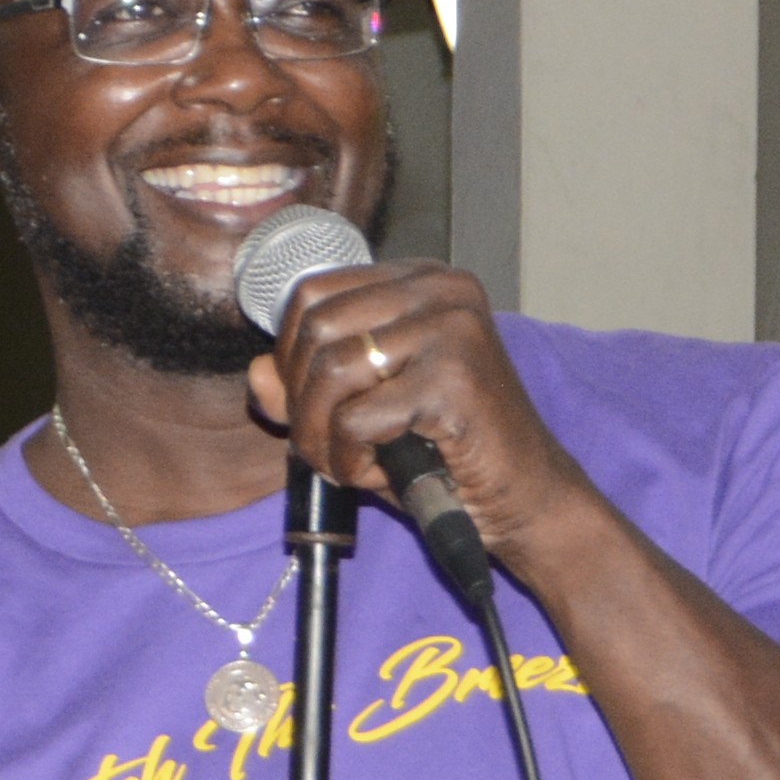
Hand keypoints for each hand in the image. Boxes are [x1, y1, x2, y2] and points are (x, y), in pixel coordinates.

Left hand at [253, 257, 611, 596]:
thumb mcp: (362, 413)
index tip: (309, 407)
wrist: (522, 498)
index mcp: (419, 281)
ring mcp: (452, 328)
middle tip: (325, 447)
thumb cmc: (442, 454)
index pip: (311, 295)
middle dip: (300, 402)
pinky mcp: (454, 378)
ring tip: (348, 463)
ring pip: (331, 372)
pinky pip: (357, 418)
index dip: (290, 358)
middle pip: (314, 328)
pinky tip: (378, 474)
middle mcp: (440, 290)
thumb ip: (305, 389)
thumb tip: (256, 371)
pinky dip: (350, 458)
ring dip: (319, 436)